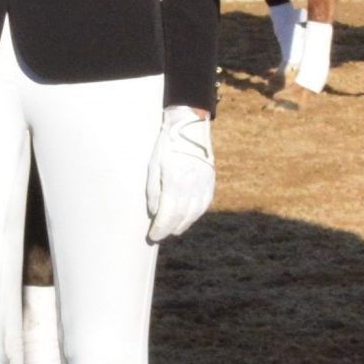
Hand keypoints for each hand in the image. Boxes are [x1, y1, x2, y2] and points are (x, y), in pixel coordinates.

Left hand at [145, 106, 215, 242]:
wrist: (189, 127)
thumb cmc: (167, 146)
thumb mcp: (153, 165)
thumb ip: (153, 190)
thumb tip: (154, 212)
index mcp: (175, 182)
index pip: (168, 214)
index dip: (160, 228)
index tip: (153, 236)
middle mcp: (191, 186)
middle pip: (181, 217)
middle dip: (169, 229)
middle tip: (160, 235)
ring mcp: (203, 184)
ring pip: (194, 213)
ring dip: (183, 224)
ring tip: (173, 230)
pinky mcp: (210, 180)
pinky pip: (204, 204)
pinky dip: (196, 214)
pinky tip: (188, 217)